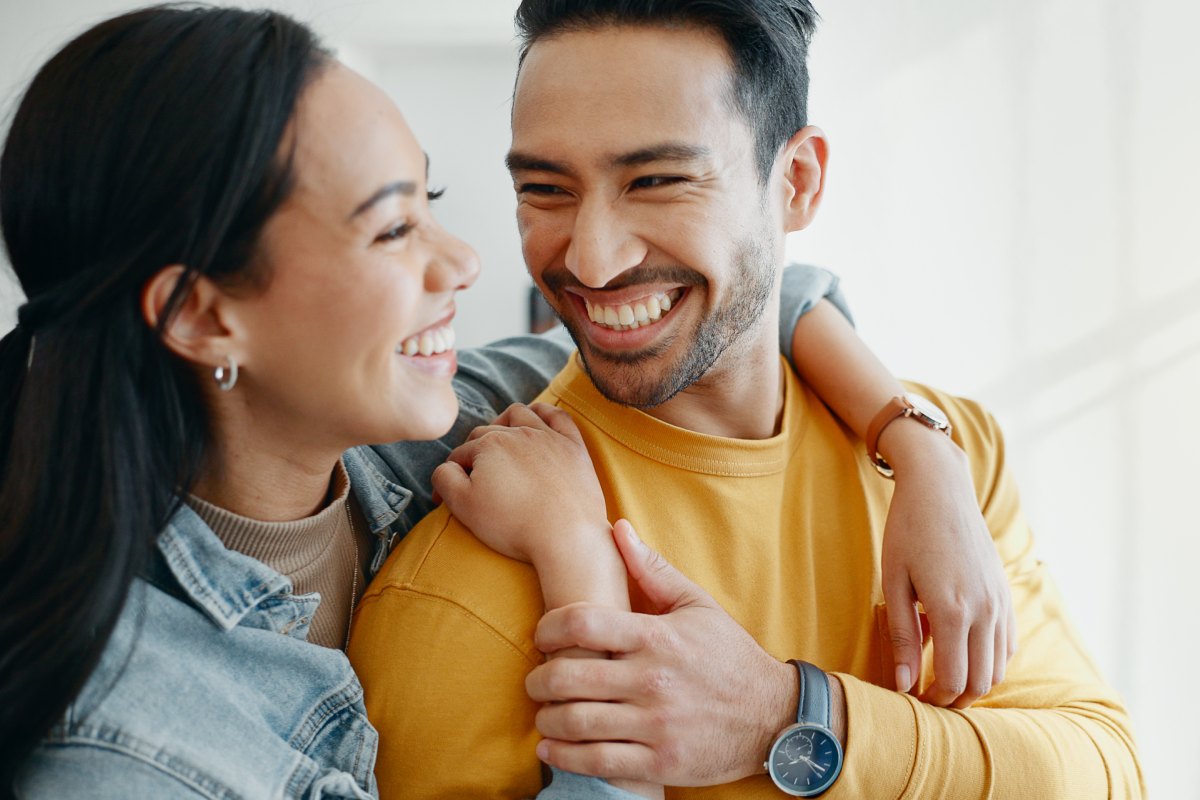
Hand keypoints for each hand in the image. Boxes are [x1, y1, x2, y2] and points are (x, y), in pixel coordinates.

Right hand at [433, 402, 627, 611]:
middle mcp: (518, 433)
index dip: (451, 475)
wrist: (566, 537)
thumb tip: (446, 467)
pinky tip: (537, 420)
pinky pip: (558, 416)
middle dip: (474, 452)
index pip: (460, 455)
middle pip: (486, 434)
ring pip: (519, 415)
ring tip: (499, 438)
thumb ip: (445, 479)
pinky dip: (544, 413)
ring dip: (504, 422)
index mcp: (488, 445)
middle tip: (473, 478)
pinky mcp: (573, 446)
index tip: (447, 498)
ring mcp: (549, 437)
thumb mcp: (464, 506)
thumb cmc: (514, 525)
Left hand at [527, 521, 797, 786]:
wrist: (775, 716)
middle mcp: (653, 680)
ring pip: (577, 723)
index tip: (542, 635)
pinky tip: (553, 748)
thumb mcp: (697, 605)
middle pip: (569, 677)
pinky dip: (566, 756)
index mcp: (657, 637)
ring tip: (544, 713)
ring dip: (547, 719)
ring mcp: (656, 725)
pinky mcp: (661, 763)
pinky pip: (599, 762)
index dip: (548, 627)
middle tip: (535, 680)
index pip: (582, 623)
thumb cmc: (729, 656)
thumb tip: (617, 528)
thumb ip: (652, 569)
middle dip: (538, 680)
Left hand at [879, 422, 1016, 707]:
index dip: (935, 699)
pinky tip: (963, 651)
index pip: (954, 679)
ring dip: (974, 681)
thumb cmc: (907, 532)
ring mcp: (1001, 602)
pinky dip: (990, 658)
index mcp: (952, 610)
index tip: (915, 700)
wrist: (940, 489)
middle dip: (955, 697)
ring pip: (999, 667)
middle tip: (928, 695)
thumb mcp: (894, 583)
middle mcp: (984, 611)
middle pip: (981, 682)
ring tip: (942, 676)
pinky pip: (1007, 643)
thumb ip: (901, 637)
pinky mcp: (1006, 593)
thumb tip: (904, 685)